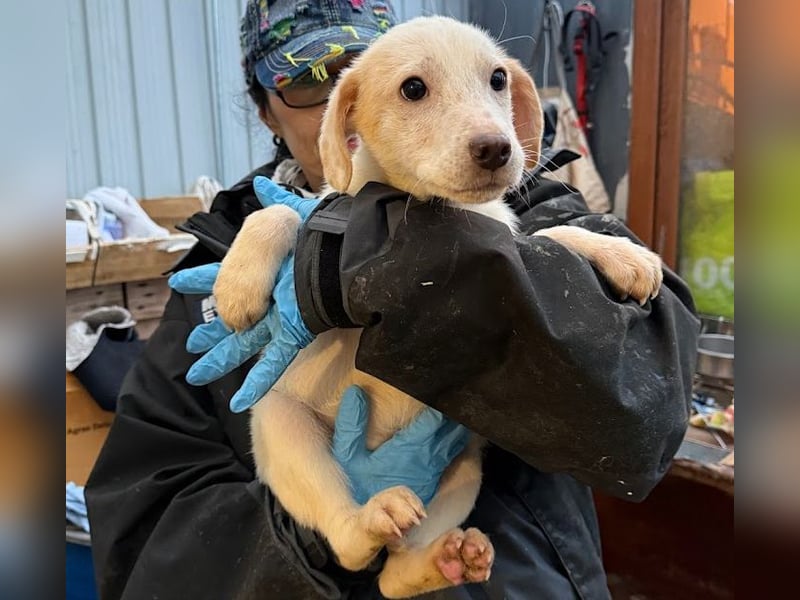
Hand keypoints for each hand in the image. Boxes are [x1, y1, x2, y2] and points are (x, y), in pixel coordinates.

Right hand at [168, 177, 319, 412]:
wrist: (340, 254)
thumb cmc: (315, 234)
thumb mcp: (289, 214)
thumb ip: (276, 204)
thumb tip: (261, 185)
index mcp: (263, 270)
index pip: (225, 275)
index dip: (202, 279)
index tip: (178, 282)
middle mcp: (267, 297)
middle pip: (231, 319)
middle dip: (210, 332)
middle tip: (190, 345)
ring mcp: (279, 318)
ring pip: (243, 346)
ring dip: (221, 360)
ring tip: (196, 374)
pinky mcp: (293, 334)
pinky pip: (273, 363)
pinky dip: (256, 383)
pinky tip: (239, 403)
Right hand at [332, 385, 470, 504]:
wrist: (369, 524)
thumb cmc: (358, 486)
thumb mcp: (348, 456)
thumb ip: (352, 425)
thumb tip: (355, 393)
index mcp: (407, 449)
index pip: (431, 421)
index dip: (441, 403)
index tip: (447, 385)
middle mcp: (425, 458)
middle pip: (449, 430)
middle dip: (456, 411)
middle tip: (467, 390)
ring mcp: (432, 470)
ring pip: (454, 442)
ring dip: (460, 425)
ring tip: (469, 405)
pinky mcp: (434, 478)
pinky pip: (452, 454)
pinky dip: (458, 440)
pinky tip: (461, 430)